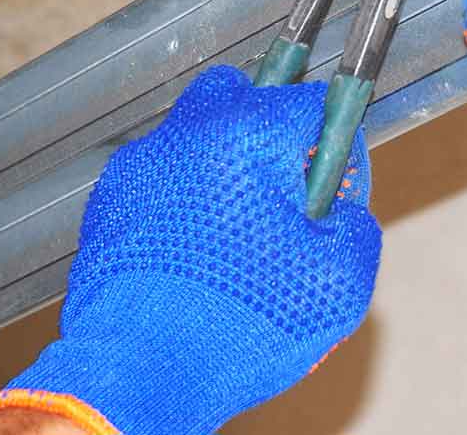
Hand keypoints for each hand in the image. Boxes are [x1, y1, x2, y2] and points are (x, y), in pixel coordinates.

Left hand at [0, 66, 380, 434]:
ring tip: (238, 234)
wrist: (139, 371)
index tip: (334, 183)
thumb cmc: (236, 324)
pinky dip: (183, 201)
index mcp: (248, 136)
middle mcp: (188, 135)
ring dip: (223, 167)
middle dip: (269, 132)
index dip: (334, 146)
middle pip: (241, 96)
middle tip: (283, 193)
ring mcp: (142, 167)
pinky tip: (197, 252)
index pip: (311, 104)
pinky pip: (161, 181)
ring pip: (196, 137)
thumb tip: (342, 214)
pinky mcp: (110, 203)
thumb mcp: (338, 283)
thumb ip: (356, 227)